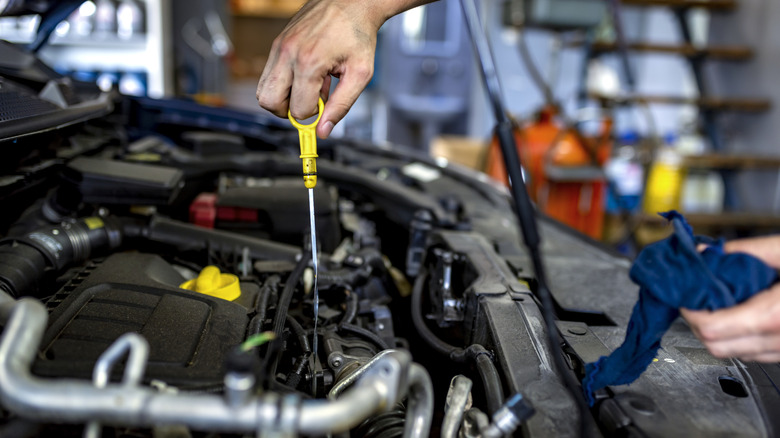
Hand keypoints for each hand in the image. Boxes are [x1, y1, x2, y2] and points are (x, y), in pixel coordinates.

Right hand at [255, 0, 382, 137]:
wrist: (351, 2)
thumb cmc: (357, 34)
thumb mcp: (359, 74)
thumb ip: (341, 106)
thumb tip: (324, 131)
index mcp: (309, 62)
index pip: (298, 109)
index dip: (313, 114)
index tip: (325, 105)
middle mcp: (288, 53)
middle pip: (268, 102)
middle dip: (288, 110)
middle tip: (309, 103)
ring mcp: (279, 47)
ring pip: (263, 90)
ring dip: (284, 97)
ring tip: (308, 87)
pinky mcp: (277, 43)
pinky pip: (268, 75)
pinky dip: (283, 82)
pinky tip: (304, 75)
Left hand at [681, 235, 779, 361]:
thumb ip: (744, 251)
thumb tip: (707, 252)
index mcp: (776, 315)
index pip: (710, 328)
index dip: (689, 309)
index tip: (684, 291)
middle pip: (715, 346)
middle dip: (698, 320)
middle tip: (695, 294)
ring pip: (733, 352)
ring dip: (717, 329)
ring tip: (719, 298)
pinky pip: (754, 352)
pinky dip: (738, 334)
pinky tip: (743, 309)